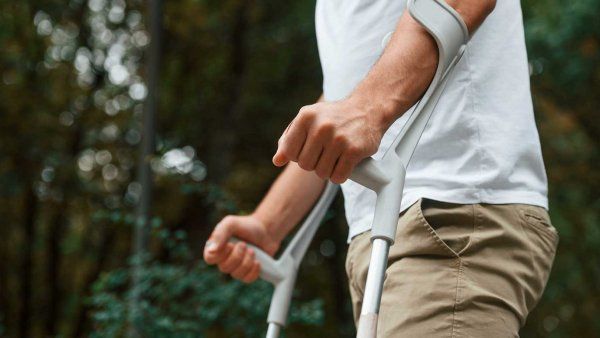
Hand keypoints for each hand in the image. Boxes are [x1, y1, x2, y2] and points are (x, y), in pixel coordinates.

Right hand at [203, 214, 279, 282]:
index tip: (230, 244)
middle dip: (237, 256)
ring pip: (236, 274)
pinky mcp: (247, 273)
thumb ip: (219, 234)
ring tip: (252, 250)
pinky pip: (247, 279)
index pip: (209, 259)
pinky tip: (258, 261)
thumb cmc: (246, 225)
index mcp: (216, 248)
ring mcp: (235, 267)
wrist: (265, 230)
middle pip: (224, 268)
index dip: (220, 255)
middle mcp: (223, 259)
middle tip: (244, 244)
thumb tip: (211, 251)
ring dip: (247, 261)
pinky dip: (253, 270)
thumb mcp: (231, 223)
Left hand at [272, 98, 390, 183]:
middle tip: (325, 153)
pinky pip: (338, 177)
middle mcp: (321, 127)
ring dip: (328, 170)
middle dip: (314, 163)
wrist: (368, 109)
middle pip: (305, 165)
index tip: (309, 149)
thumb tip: (277, 161)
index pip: (290, 152)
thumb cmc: (334, 117)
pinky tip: (344, 164)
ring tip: (335, 157)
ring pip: (321, 173)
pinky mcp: (354, 150)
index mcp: (306, 117)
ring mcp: (338, 139)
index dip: (298, 156)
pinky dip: (340, 175)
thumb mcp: (308, 119)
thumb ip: (289, 138)